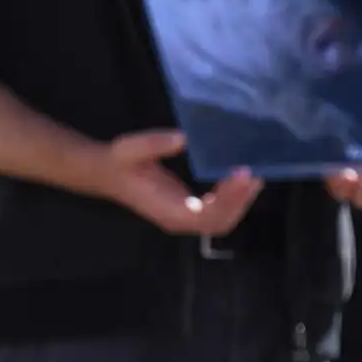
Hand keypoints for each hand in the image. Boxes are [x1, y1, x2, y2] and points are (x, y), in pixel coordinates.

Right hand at [91, 129, 262, 235]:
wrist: (106, 173)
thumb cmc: (119, 161)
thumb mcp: (130, 147)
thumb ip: (154, 144)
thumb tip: (183, 139)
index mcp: (167, 210)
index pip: (205, 214)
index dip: (228, 199)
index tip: (242, 174)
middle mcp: (178, 220)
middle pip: (219, 222)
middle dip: (240, 202)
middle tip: (255, 175)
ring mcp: (184, 218)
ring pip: (221, 220)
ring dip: (240, 202)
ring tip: (254, 177)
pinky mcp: (188, 210)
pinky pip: (216, 212)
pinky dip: (232, 199)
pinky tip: (240, 180)